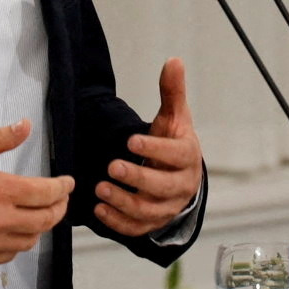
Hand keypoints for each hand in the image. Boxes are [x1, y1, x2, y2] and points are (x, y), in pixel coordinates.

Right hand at [0, 120, 73, 265]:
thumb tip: (25, 126)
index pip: (47, 193)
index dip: (63, 188)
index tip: (68, 182)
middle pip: (47, 219)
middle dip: (60, 207)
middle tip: (61, 198)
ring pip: (32, 239)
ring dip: (42, 226)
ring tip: (41, 212)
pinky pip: (12, 254)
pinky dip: (21, 241)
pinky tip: (17, 230)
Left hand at [95, 57, 203, 236]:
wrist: (180, 175)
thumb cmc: (173, 142)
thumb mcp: (174, 117)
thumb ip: (172, 92)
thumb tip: (174, 60)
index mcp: (188, 157)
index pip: (177, 155)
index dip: (156, 150)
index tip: (131, 141)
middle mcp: (182, 185)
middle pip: (163, 187)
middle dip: (138, 179)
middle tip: (112, 166)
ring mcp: (168, 207)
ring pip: (149, 210)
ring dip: (124, 202)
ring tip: (100, 188)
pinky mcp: (153, 222)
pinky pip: (137, 228)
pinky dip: (118, 222)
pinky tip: (100, 209)